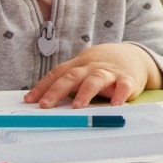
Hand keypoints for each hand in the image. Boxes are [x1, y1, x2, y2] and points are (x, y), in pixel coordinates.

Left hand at [26, 42, 162, 108]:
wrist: (133, 56)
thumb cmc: (102, 68)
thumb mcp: (84, 70)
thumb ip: (68, 83)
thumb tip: (42, 103)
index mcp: (78, 66)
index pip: (57, 74)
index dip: (42, 86)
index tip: (29, 100)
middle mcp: (91, 67)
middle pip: (72, 76)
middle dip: (57, 90)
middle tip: (45, 105)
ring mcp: (109, 73)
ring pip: (95, 80)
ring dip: (85, 92)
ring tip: (77, 106)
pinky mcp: (127, 79)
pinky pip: (123, 85)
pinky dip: (119, 94)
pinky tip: (115, 104)